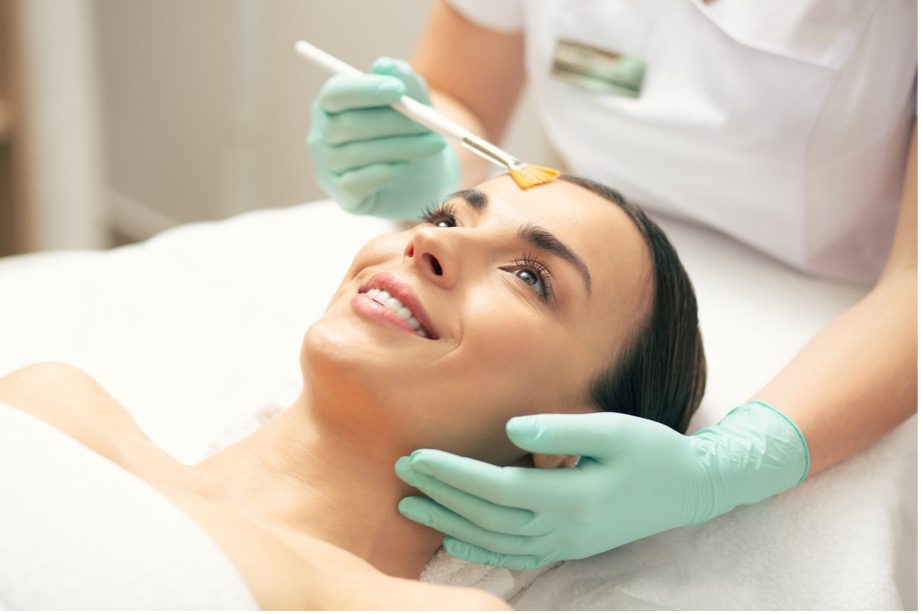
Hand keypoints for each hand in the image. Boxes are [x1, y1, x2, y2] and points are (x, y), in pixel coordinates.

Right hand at [308, 56, 459, 218]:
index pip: (336, 93)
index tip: (398, 90)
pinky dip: (385, 173)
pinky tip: (406, 166)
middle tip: (431, 122)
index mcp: (331, 105)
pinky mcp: (343, 196)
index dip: (365, 90)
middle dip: (394, 122)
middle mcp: (321, 135)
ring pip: (359, 154)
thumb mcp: (416, 103)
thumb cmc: (410, 132)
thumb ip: (405, 81)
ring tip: (435, 144)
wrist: (420, 178)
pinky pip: (358, 183)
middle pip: (350, 125)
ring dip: (402, 147)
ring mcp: (327, 168)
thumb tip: (385, 65)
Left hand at [395, 401, 808, 568]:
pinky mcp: (568, 546)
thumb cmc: (652, 450)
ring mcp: (566, 543)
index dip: (453, 475)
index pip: (497, 489)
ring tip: (411, 506)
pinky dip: (480, 550)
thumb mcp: (613, 429)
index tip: (417, 457)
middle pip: (487, 516)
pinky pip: (515, 557)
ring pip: (495, 539)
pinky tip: (454, 540)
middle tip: (401, 472)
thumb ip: (561, 429)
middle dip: (441, 494)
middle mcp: (564, 528)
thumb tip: (511, 428)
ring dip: (450, 522)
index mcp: (572, 497)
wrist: (689, 489)